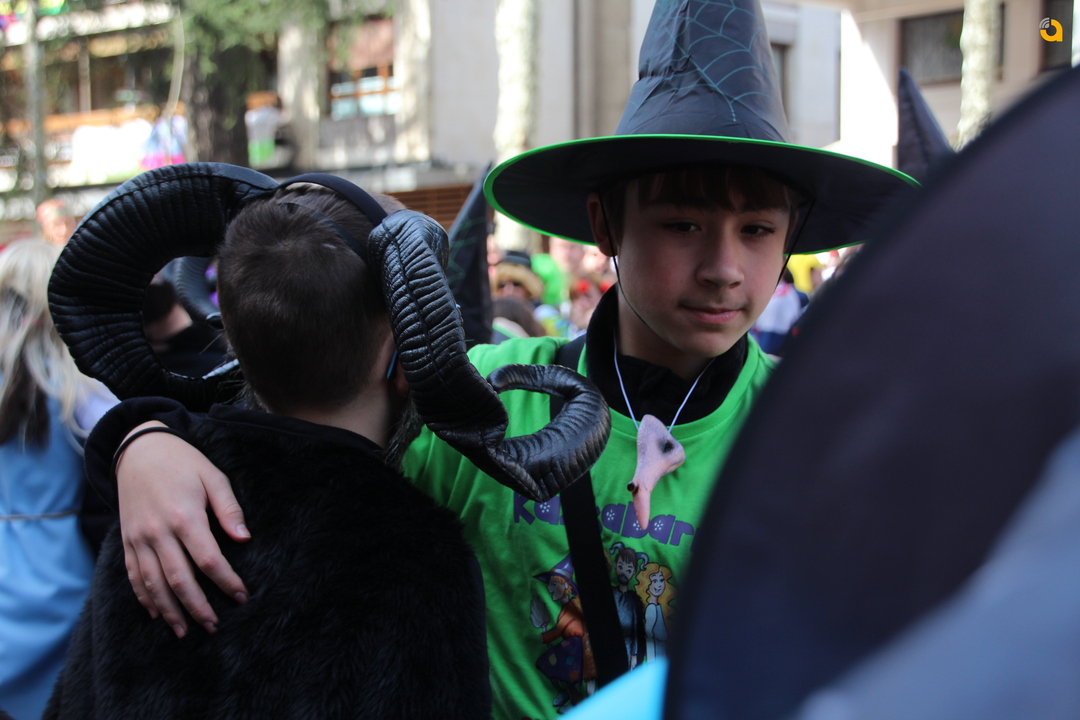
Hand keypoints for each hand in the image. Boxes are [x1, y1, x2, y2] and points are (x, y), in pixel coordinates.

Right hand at [116, 422, 249, 637]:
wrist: (139, 450)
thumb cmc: (183, 462)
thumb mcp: (213, 477)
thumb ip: (229, 509)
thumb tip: (244, 538)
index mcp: (185, 517)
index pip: (208, 560)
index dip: (226, 582)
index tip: (241, 596)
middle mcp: (158, 533)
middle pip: (179, 580)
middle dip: (198, 607)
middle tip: (214, 626)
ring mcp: (139, 539)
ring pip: (153, 585)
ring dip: (170, 611)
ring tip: (186, 631)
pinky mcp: (127, 540)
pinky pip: (133, 576)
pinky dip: (144, 598)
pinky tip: (157, 613)